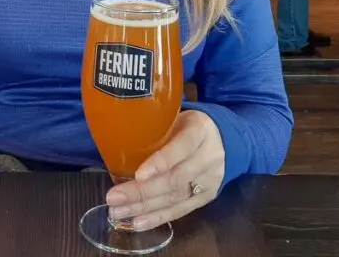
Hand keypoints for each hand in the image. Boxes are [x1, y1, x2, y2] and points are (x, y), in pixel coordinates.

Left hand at [104, 110, 223, 231]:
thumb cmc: (188, 126)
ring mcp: (209, 181)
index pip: (182, 147)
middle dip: (142, 191)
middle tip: (114, 197)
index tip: (138, 174)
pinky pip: (181, 211)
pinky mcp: (207, 198)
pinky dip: (157, 218)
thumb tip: (116, 141)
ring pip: (176, 198)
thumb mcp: (177, 117)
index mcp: (200, 131)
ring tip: (118, 212)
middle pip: (175, 178)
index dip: (161, 161)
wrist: (225, 140)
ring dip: (144, 208)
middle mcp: (208, 158)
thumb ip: (155, 127)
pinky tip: (137, 222)